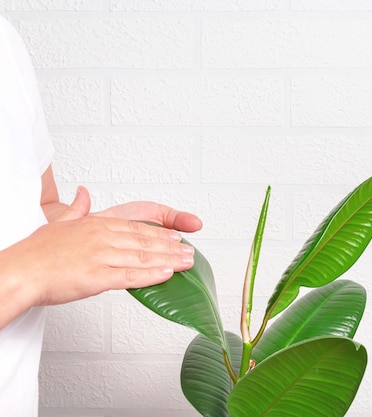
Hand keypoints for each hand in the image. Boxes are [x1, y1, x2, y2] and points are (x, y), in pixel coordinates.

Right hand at [0, 188, 195, 327]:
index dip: (159, 233)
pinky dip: (151, 275)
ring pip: (143, 257)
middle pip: (145, 242)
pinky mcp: (96, 277)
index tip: (176, 237)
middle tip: (190, 252)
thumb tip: (84, 193)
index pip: (136, 228)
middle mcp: (102, 237)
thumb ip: (76, 208)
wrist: (17, 272)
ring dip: (169, 260)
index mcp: (96, 224)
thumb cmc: (35, 253)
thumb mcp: (59, 222)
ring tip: (187, 263)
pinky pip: (130, 276)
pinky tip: (167, 275)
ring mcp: (101, 256)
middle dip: (171, 247)